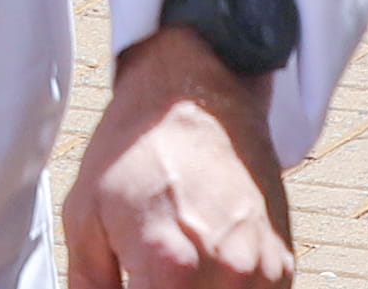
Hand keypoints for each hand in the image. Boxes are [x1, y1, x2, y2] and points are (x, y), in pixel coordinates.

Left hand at [63, 27, 290, 288]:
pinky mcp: (282, 266)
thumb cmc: (139, 148)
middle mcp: (225, 276)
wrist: (196, 96)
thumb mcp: (85, 215)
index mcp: (169, 268)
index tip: (129, 285)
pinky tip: (203, 277)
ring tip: (174, 275)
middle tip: (145, 277)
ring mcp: (260, 273)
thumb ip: (89, 284)